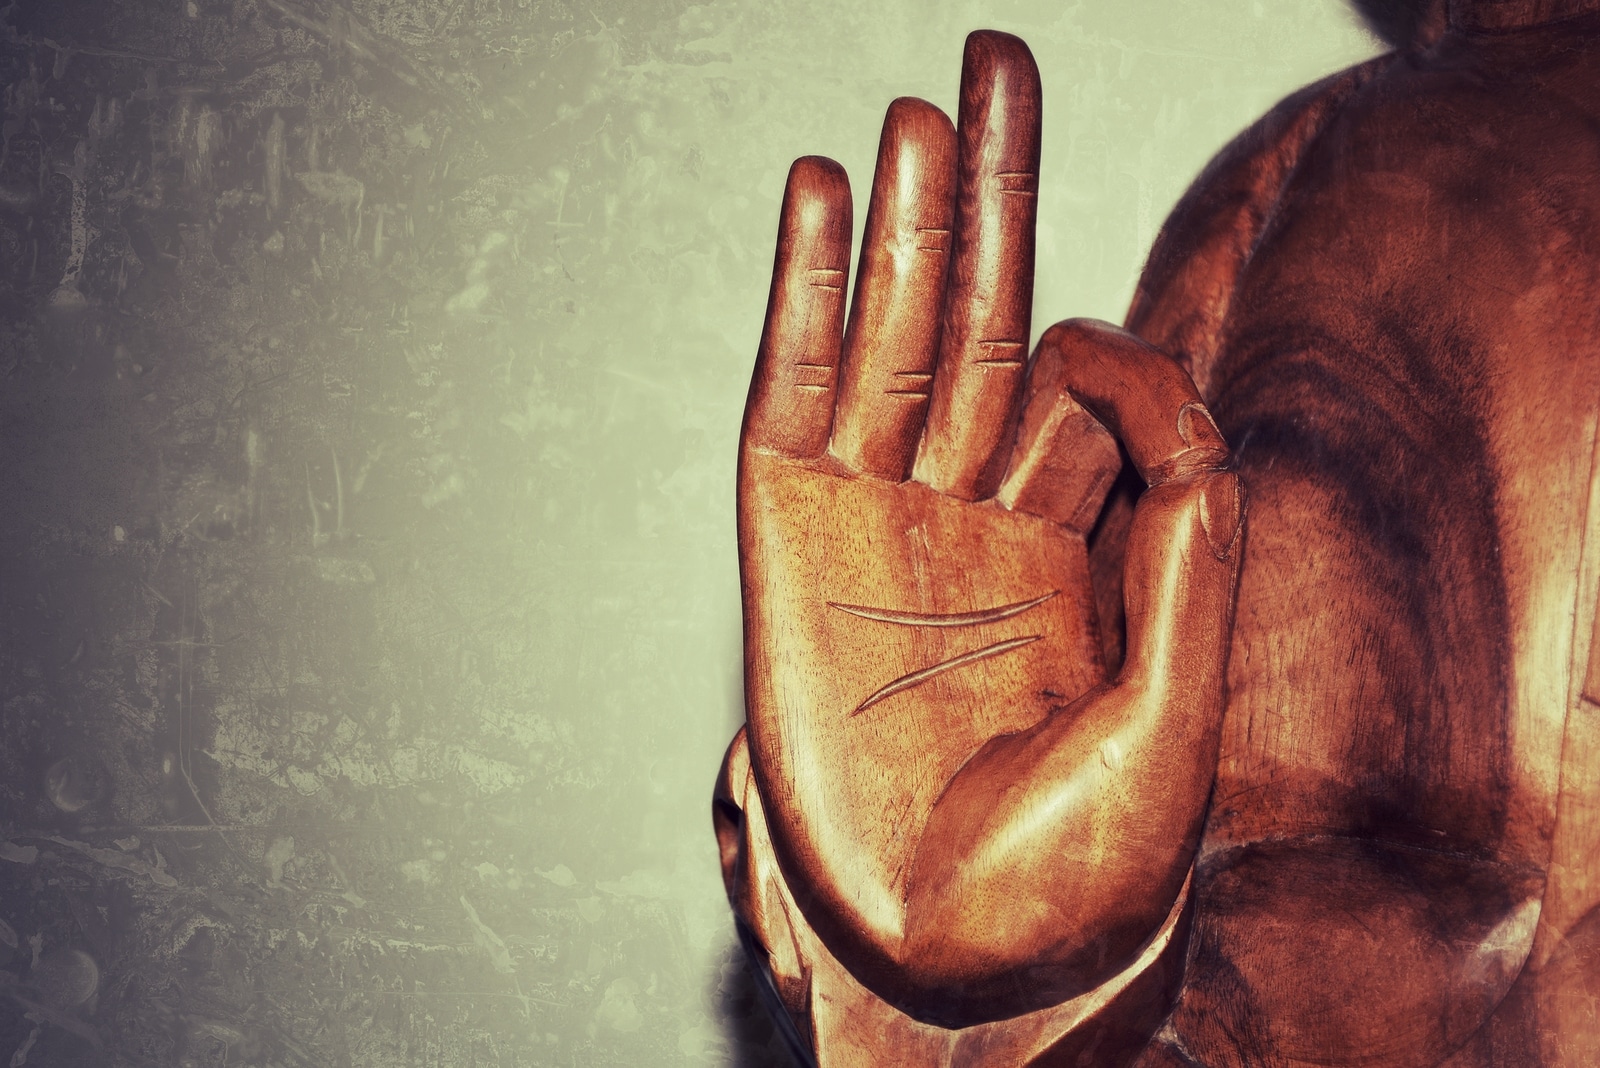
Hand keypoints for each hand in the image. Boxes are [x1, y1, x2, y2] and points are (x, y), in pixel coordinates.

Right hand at [732, 31, 1242, 1026]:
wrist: (950, 959)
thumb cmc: (1072, 872)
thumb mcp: (1171, 731)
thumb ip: (1189, 582)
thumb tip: (1198, 445)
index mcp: (1065, 544)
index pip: (1087, 390)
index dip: (1129, 363)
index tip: (1158, 412)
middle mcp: (965, 509)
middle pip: (982, 315)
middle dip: (992, 193)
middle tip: (992, 63)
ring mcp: (872, 515)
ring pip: (889, 335)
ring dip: (905, 222)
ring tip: (919, 110)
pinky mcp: (786, 536)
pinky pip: (791, 389)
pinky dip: (799, 291)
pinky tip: (813, 196)